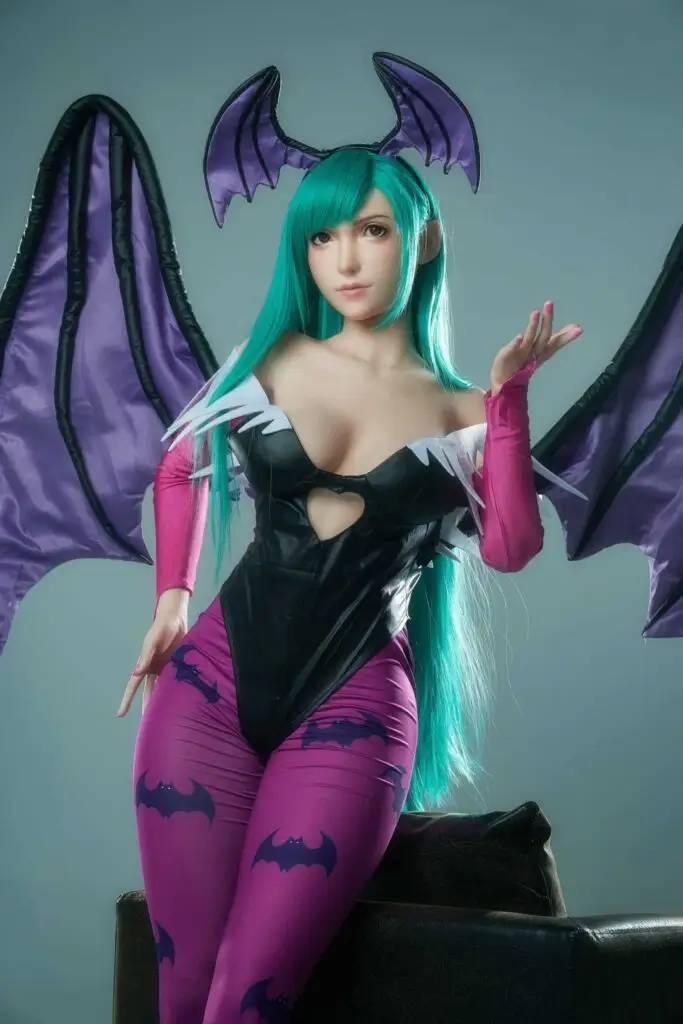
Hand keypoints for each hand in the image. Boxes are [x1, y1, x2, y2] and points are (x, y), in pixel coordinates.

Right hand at [117, 589, 189, 717]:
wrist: (176, 618)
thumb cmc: (162, 627)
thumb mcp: (153, 640)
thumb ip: (147, 655)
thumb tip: (137, 673)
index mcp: (145, 665)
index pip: (133, 686)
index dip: (127, 700)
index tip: (120, 714)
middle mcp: (154, 669)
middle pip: (149, 692)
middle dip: (148, 707)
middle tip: (149, 726)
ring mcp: (166, 668)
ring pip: (163, 690)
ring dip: (163, 702)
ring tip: (166, 719)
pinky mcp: (177, 665)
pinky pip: (175, 681)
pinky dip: (177, 691)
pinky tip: (182, 702)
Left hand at [490, 301, 582, 393]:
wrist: (503, 386)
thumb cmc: (523, 366)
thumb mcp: (540, 351)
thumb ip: (555, 340)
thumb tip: (576, 327)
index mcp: (541, 353)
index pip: (555, 342)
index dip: (566, 336)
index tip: (578, 328)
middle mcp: (532, 354)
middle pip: (542, 338)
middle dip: (547, 321)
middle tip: (549, 304)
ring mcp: (519, 356)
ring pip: (528, 341)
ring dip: (532, 327)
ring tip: (536, 313)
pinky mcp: (506, 358)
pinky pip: (511, 350)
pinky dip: (515, 344)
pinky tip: (519, 336)